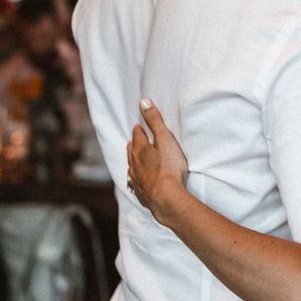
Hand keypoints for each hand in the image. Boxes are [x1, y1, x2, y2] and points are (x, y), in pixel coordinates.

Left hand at [127, 98, 188, 225]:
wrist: (166, 199)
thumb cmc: (169, 168)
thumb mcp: (165, 139)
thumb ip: (155, 121)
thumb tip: (143, 101)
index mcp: (140, 149)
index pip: (137, 135)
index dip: (139, 129)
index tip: (139, 126)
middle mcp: (134, 164)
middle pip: (131, 151)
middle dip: (134, 144)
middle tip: (136, 139)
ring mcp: (136, 179)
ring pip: (131, 166)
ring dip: (133, 161)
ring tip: (135, 158)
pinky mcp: (141, 193)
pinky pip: (135, 182)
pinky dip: (136, 177)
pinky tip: (138, 180)